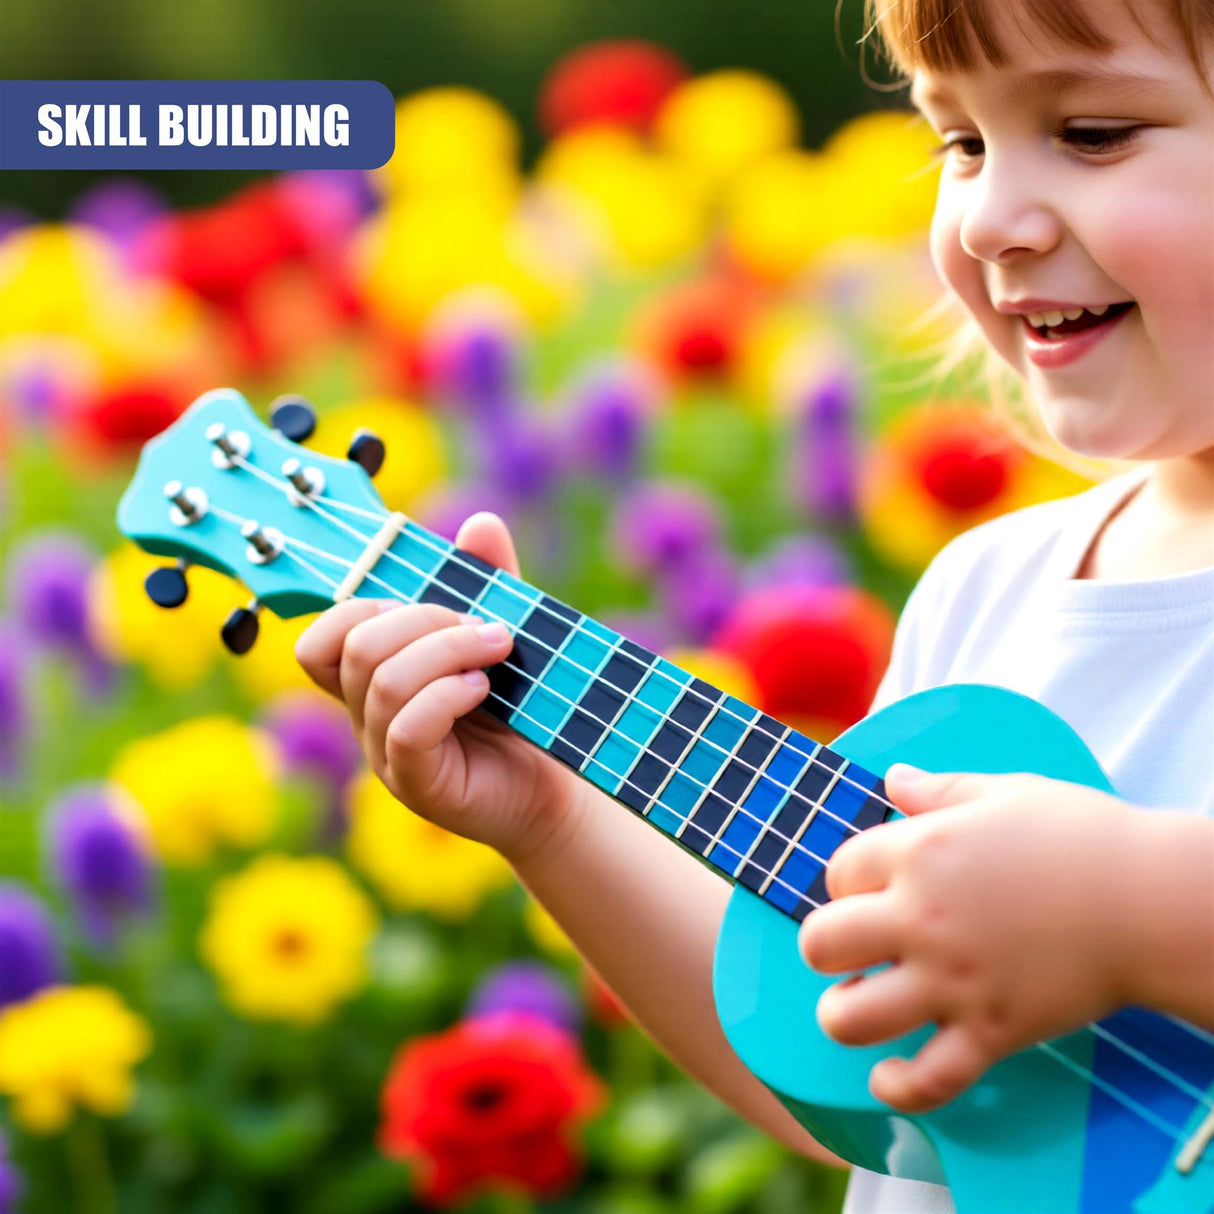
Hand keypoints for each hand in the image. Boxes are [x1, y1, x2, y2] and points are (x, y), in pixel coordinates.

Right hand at [294, 512, 583, 863]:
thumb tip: (481, 522)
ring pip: (381, 679)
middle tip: (485, 628)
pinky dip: (448, 694)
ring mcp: (387, 754)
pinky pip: (408, 727)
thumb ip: (488, 582)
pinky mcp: (418, 784)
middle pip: (354, 644)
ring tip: (497, 651)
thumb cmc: (522, 712)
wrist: (555, 787)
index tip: (426, 602)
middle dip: (423, 617)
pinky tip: (483, 689)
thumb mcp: (503, 635)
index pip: (320, 640)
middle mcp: (368, 718)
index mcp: (373, 682)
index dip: (358, 606)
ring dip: (447, 649)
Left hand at [797, 765, 1143, 1112]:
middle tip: (850, 950)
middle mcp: (922, 918)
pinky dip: (898, 1088)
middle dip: (824, 947)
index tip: (866, 890)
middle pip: (822, 943)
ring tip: (855, 1006)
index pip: (839, 870)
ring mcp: (954, 980)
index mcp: (919, 852)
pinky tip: (887, 1075)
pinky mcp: (992, 1031)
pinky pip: (927, 1080)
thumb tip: (893, 778)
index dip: (845, 881)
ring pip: (852, 1017)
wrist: (1150, 899)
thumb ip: (938, 790)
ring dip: (841, 1015)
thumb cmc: (1080, 835)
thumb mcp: (1003, 792)